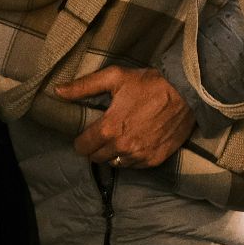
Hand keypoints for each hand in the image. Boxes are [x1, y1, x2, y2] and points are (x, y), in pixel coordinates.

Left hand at [58, 66, 195, 167]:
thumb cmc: (149, 83)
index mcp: (109, 129)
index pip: (83, 147)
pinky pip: (135, 166)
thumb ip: (84, 87)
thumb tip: (57, 91)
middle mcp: (122, 147)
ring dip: (114, 154)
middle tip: (104, 135)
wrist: (186, 93)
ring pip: (116, 164)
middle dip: (96, 148)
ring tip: (121, 139)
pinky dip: (132, 158)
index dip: (81, 141)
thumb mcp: (114, 77)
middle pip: (97, 158)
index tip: (86, 135)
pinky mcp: (155, 160)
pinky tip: (137, 143)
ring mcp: (140, 156)